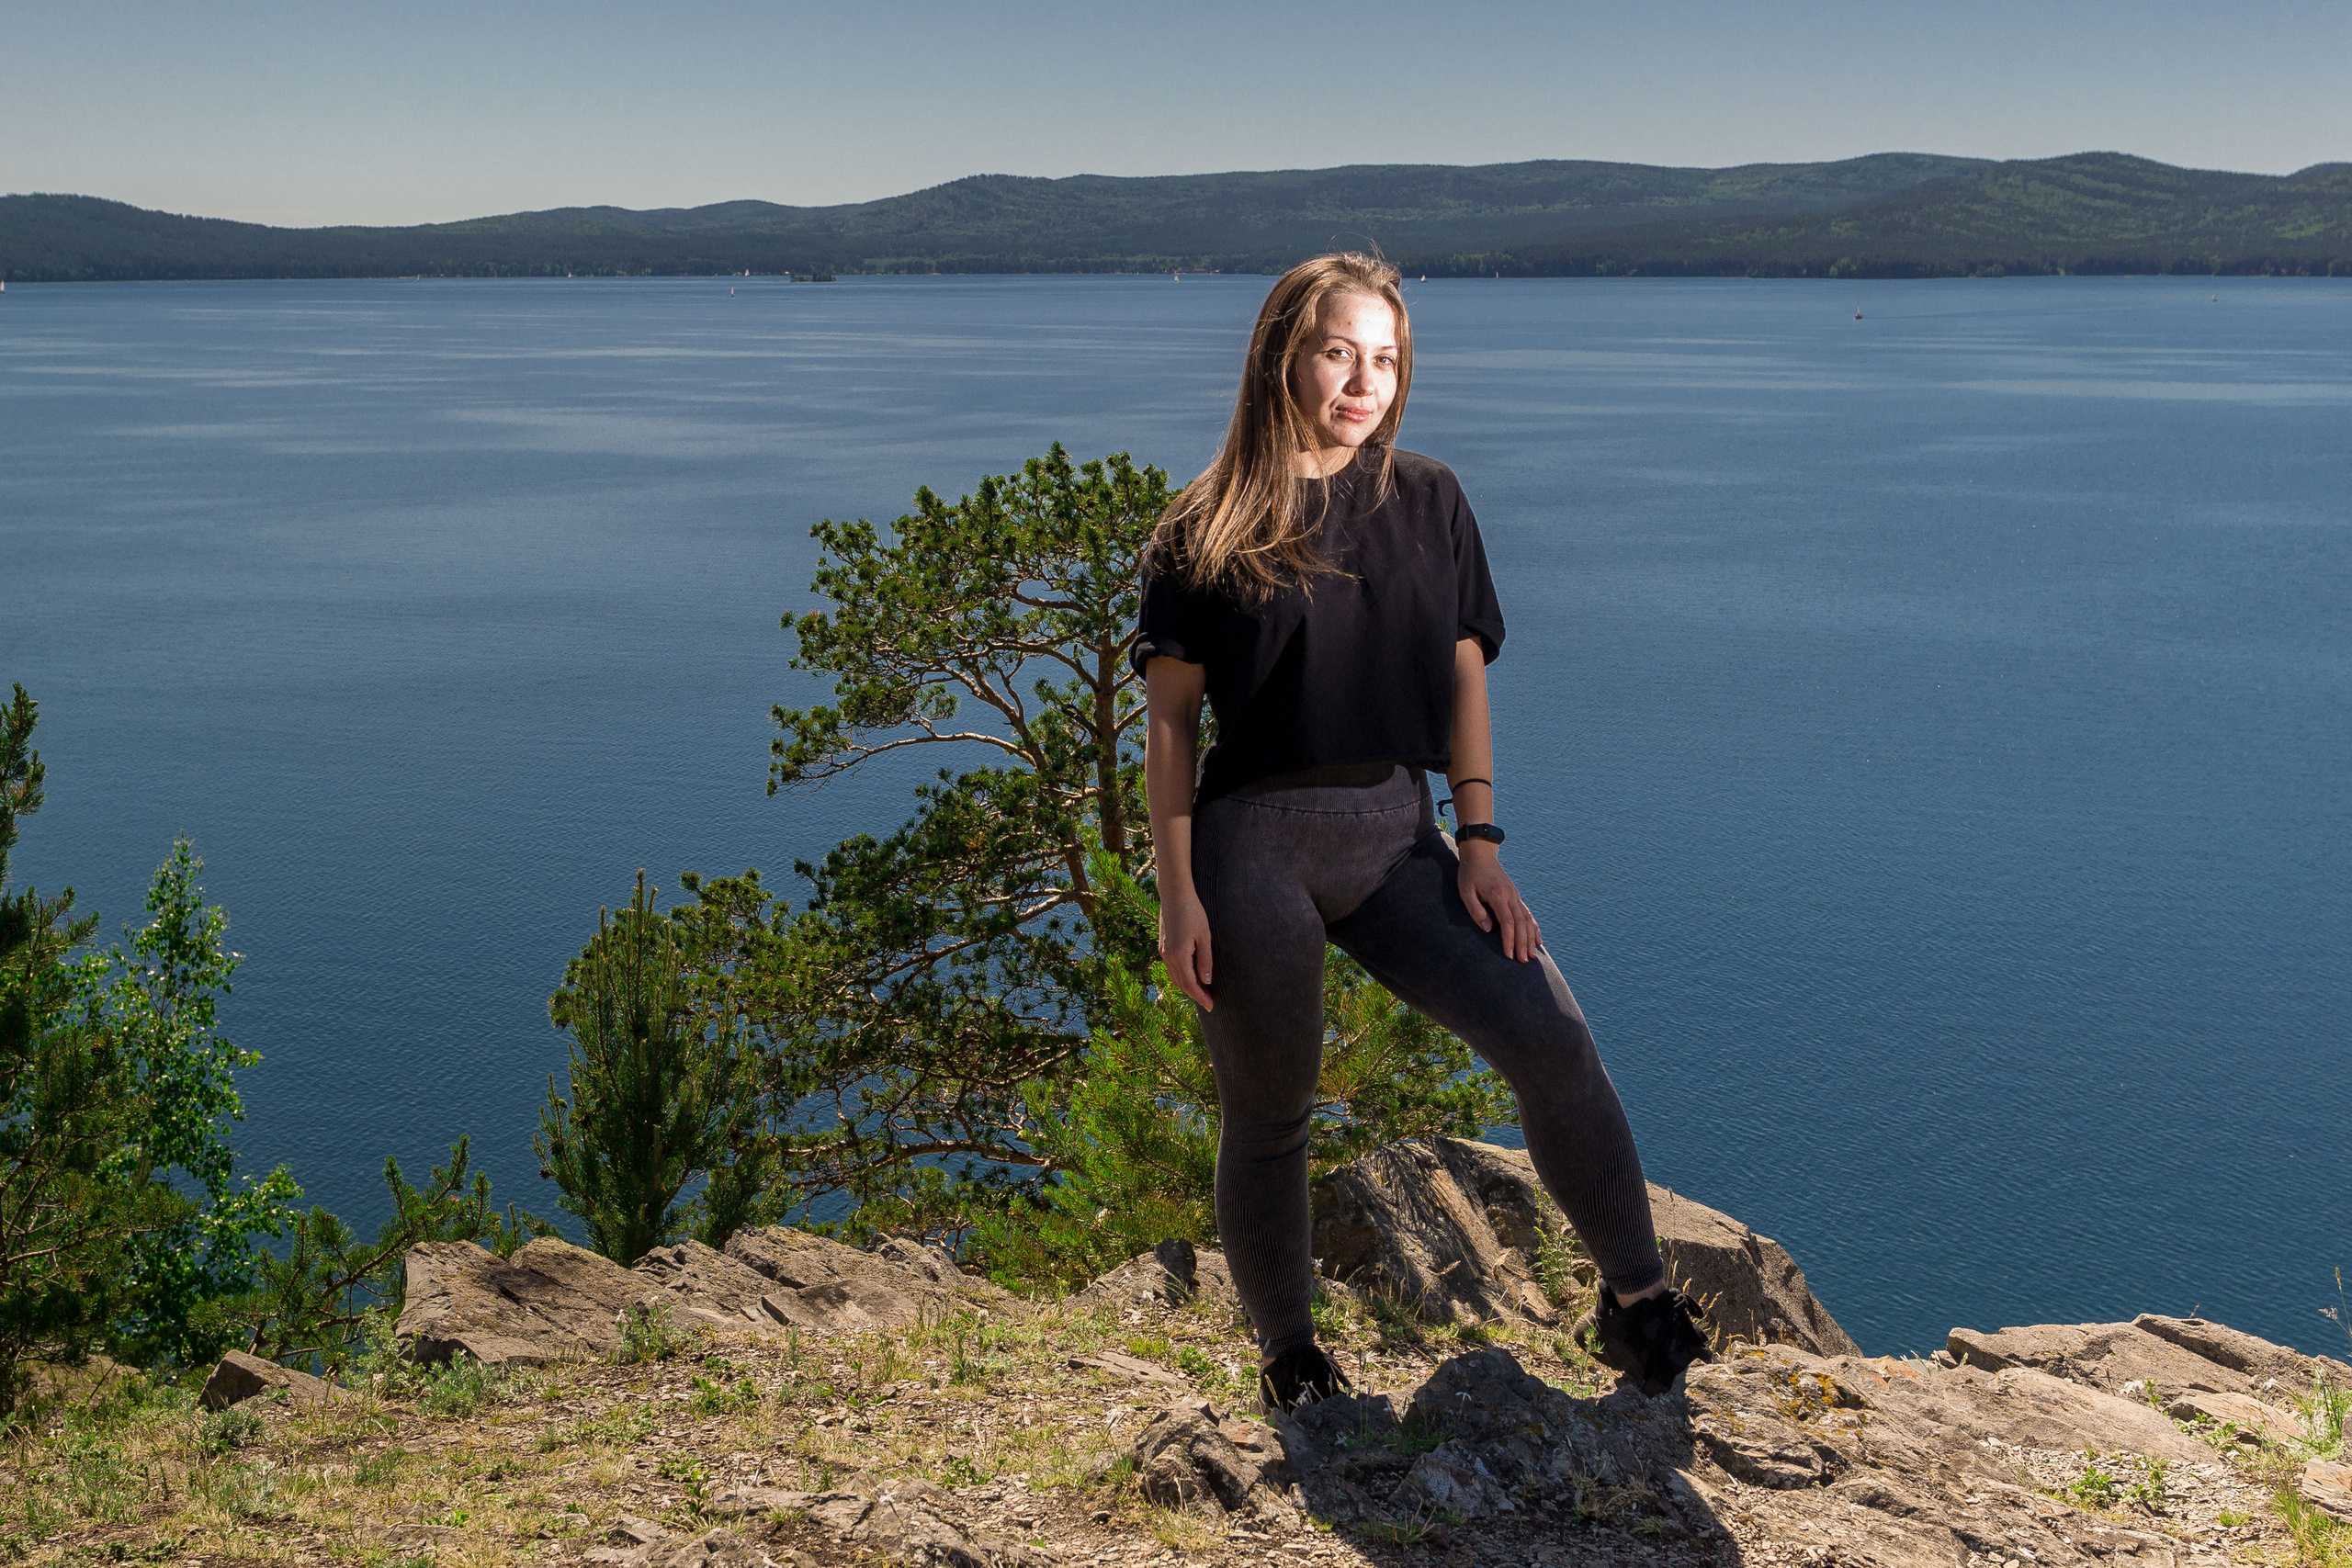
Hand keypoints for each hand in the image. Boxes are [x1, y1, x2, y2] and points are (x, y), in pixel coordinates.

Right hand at [1159, 887, 1214, 1010]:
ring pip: (1174, 977)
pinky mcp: (1163, 946)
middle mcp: (1168, 957)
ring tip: (1202, 991)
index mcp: (1178, 956)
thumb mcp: (1204, 937)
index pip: (1190, 984)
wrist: (1174, 895)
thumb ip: (1205, 960)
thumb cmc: (1193, 912)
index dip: (1201, 997)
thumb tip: (1206, 982)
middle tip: (1209, 1002)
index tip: (1211, 1006)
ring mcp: (1163, 951)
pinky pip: (1171, 968)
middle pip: (1180, 984)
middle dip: (1195, 995)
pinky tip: (1191, 975)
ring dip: (1187, 986)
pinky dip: (1181, 976)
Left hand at [1457, 841, 1540, 960]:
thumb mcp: (1466, 892)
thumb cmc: (1469, 875)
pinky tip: (1537, 941)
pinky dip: (1534, 928)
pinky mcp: (1516, 896)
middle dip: (1523, 943)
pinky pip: (1528, 914)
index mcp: (1498, 895)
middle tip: (1523, 961)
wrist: (1480, 855)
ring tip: (1532, 955)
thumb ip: (1476, 911)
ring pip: (1527, 919)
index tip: (1509, 955)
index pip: (1508, 922)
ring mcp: (1515, 895)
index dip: (1509, 940)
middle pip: (1521, 923)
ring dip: (1530, 938)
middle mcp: (1510, 895)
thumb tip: (1489, 929)